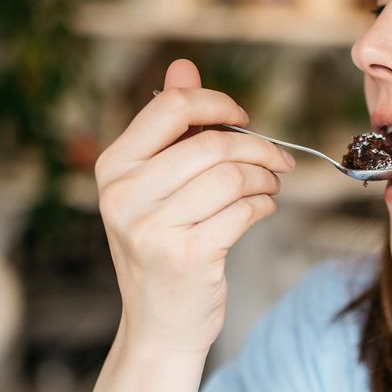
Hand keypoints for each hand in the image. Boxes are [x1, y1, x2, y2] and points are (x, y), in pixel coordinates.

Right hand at [95, 59, 295, 355]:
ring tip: (271, 186)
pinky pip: (245, 210)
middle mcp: (123, 196)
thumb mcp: (155, 186)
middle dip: (258, 147)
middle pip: (211, 143)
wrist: (160, 326)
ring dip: (266, 177)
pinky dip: (265, 205)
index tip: (244, 118)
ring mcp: (151, 229)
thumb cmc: (164, 246)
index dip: (217, 104)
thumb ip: (169, 127)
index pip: (170, 107)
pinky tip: (262, 209)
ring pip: (233, 176)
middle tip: (279, 159)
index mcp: (112, 168)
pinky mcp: (187, 256)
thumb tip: (182, 66)